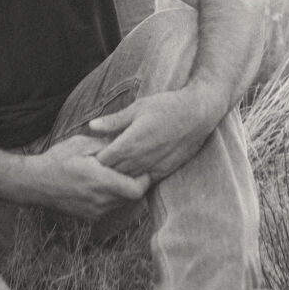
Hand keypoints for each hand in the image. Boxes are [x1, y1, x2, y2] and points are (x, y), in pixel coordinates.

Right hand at [30, 135, 149, 218]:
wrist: (35, 183)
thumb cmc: (58, 160)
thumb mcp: (81, 144)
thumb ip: (106, 145)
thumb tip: (126, 142)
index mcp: (100, 182)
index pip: (136, 190)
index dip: (144, 180)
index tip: (142, 168)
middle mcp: (100, 201)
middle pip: (132, 197)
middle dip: (135, 183)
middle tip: (131, 168)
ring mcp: (95, 211)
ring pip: (122, 203)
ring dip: (123, 190)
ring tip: (115, 174)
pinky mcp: (90, 216)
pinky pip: (110, 207)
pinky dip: (112, 197)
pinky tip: (102, 183)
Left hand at [90, 90, 216, 181]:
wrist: (197, 114)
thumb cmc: (165, 107)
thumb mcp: (137, 108)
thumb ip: (113, 121)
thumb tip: (91, 126)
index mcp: (129, 143)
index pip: (103, 161)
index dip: (95, 158)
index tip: (93, 152)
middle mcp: (139, 159)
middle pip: (113, 173)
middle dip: (105, 169)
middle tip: (100, 162)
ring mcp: (153, 167)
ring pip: (128, 180)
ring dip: (120, 175)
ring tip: (116, 166)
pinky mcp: (165, 171)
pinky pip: (145, 182)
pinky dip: (136, 179)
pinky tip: (134, 171)